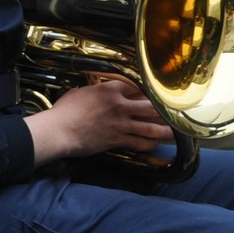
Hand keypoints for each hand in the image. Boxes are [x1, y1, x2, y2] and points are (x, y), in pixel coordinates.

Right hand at [48, 79, 173, 157]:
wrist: (60, 131)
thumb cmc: (65, 111)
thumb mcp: (78, 93)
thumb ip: (90, 91)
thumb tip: (89, 91)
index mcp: (110, 90)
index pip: (137, 87)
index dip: (147, 91)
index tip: (154, 94)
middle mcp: (120, 105)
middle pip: (151, 106)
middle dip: (163, 110)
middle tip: (172, 113)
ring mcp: (121, 124)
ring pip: (151, 127)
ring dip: (164, 130)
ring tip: (173, 132)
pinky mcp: (118, 140)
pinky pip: (140, 143)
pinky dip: (149, 145)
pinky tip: (155, 144)